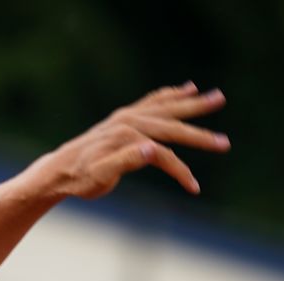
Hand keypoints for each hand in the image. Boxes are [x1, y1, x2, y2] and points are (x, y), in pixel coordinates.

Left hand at [43, 82, 228, 200]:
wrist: (57, 170)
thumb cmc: (79, 179)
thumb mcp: (100, 177)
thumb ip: (125, 161)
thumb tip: (152, 149)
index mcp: (127, 137)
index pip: (163, 154)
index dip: (180, 171)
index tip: (193, 188)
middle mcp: (129, 121)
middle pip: (171, 125)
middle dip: (200, 133)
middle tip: (225, 143)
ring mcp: (126, 116)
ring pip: (166, 107)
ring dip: (191, 104)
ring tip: (214, 96)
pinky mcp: (123, 117)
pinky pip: (153, 102)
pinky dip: (170, 95)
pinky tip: (185, 89)